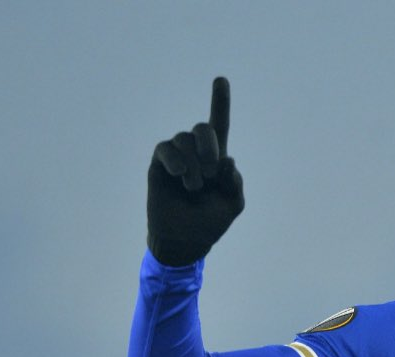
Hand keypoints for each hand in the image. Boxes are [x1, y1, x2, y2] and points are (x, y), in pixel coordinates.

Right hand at [147, 77, 244, 266]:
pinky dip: (176, 160)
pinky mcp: (159, 163)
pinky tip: (180, 175)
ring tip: (194, 187)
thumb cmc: (211, 221)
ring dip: (194, 164)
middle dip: (210, 146)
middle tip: (212, 171)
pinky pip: (166, 148)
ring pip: (184, 139)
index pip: (220, 123)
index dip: (220, 101)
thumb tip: (227, 159)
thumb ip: (235, 182)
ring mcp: (176, 156)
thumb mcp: (232, 203)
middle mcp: (195, 151)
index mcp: (217, 157)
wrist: (185, 239)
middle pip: (203, 128)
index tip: (221, 79)